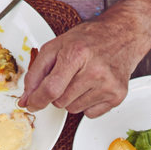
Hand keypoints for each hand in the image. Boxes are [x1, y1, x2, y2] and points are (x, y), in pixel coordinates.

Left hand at [19, 14, 149, 116]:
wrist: (124, 35)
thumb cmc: (90, 39)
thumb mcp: (58, 45)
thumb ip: (37, 71)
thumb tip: (27, 97)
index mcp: (77, 53)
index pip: (51, 88)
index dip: (37, 99)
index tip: (31, 103)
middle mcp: (95, 71)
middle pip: (60, 101)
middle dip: (57, 93)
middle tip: (67, 77)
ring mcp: (108, 85)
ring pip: (73, 109)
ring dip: (72, 99)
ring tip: (82, 79)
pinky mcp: (117, 96)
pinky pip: (89, 114)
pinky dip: (87, 104)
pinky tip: (93, 87)